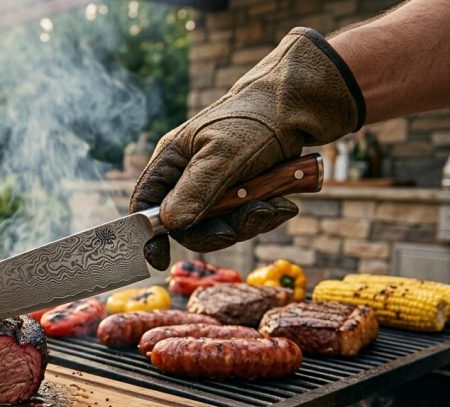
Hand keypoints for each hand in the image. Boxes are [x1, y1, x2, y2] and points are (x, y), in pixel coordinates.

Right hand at [131, 27, 364, 269]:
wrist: (303, 105)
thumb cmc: (257, 118)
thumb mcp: (224, 154)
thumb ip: (196, 190)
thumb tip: (171, 224)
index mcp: (172, 160)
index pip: (146, 203)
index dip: (148, 233)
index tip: (159, 259)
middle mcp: (188, 176)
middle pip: (186, 226)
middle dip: (218, 230)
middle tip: (246, 221)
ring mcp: (216, 187)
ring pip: (219, 227)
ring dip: (249, 222)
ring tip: (277, 204)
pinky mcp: (242, 193)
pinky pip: (244, 221)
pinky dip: (265, 216)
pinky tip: (284, 202)